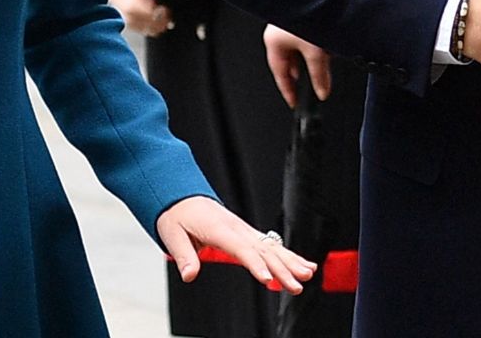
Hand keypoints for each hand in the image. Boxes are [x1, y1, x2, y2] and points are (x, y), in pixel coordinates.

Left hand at [155, 195, 315, 294]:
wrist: (179, 195)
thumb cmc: (176, 215)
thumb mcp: (172, 235)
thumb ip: (184, 256)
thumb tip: (189, 275)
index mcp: (219, 228)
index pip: (242, 249)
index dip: (256, 265)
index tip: (268, 280)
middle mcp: (236, 228)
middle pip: (264, 250)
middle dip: (283, 268)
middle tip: (297, 285)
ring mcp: (244, 229)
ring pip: (272, 247)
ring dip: (291, 261)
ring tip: (308, 274)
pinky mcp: (247, 233)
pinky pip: (270, 245)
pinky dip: (288, 255)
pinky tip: (304, 264)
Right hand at [262, 24, 330, 107]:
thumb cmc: (307, 16)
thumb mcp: (314, 51)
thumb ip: (319, 74)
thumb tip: (322, 92)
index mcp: (273, 41)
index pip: (279, 74)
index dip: (287, 91)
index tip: (293, 102)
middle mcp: (278, 32)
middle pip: (289, 61)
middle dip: (302, 74)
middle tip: (309, 87)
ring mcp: (288, 23)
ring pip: (299, 47)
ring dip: (311, 57)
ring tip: (322, 65)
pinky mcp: (302, 17)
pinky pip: (305, 36)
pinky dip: (314, 44)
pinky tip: (325, 46)